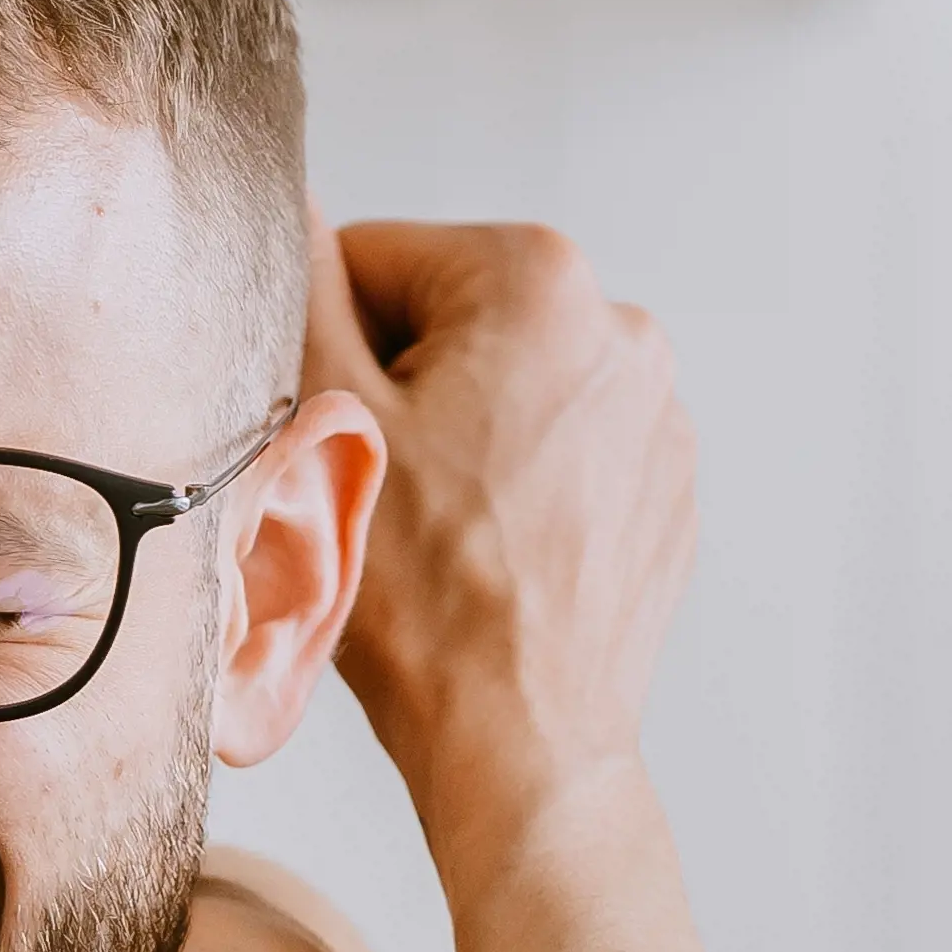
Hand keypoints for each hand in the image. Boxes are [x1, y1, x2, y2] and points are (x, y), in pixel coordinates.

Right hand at [306, 210, 696, 846]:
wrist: (519, 741)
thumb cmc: (425, 600)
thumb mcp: (328, 420)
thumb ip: (303, 289)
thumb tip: (287, 210)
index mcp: (538, 280)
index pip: (380, 257)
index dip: (324, 339)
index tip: (324, 423)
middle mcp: (619, 327)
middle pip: (452, 320)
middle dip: (400, 386)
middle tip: (373, 488)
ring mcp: (656, 411)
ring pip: (506, 389)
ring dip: (458, 435)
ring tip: (433, 531)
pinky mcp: (664, 487)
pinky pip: (560, 453)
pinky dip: (515, 487)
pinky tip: (484, 558)